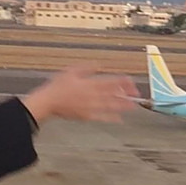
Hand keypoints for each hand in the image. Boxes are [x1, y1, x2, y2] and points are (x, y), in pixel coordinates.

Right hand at [21, 67, 140, 124]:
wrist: (48, 102)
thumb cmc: (58, 86)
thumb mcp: (71, 71)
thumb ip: (87, 68)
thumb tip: (100, 65)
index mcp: (90, 83)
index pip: (110, 81)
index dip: (122, 81)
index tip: (131, 81)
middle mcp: (92, 95)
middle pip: (113, 94)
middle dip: (126, 94)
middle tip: (137, 94)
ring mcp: (90, 106)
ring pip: (110, 106)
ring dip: (122, 106)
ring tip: (133, 107)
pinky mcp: (86, 116)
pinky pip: (101, 117)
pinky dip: (110, 118)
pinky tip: (119, 119)